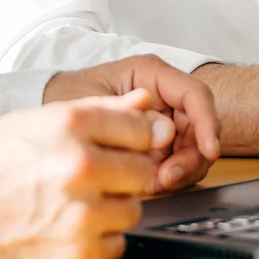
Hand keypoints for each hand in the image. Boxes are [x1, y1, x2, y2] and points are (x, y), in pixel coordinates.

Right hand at [0, 91, 172, 258]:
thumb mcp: (34, 120)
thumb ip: (96, 108)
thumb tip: (144, 100)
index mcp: (69, 125)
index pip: (142, 129)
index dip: (132, 138)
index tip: (118, 147)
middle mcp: (80, 166)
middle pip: (143, 170)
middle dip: (123, 173)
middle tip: (92, 177)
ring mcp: (81, 214)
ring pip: (132, 210)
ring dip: (112, 207)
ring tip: (75, 203)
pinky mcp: (78, 255)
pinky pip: (117, 243)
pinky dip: (98, 238)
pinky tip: (68, 227)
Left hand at [42, 55, 220, 191]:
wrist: (49, 112)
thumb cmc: (67, 96)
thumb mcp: (91, 102)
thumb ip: (127, 114)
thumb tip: (165, 130)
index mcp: (151, 74)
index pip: (195, 95)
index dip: (207, 123)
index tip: (209, 150)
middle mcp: (163, 95)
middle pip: (199, 127)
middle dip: (190, 156)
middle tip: (167, 178)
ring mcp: (162, 119)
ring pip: (192, 148)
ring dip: (180, 170)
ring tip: (153, 183)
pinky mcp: (157, 142)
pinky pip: (176, 161)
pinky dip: (169, 175)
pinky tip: (149, 184)